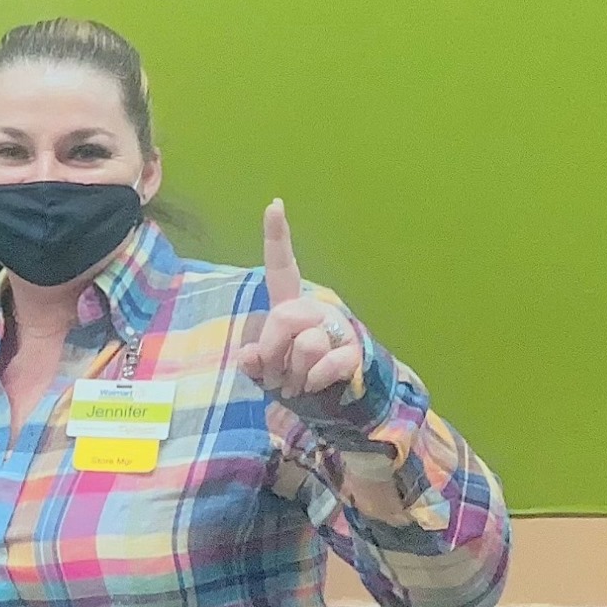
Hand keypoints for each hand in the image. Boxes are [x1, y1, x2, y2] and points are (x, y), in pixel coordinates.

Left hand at [241, 199, 361, 400]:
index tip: (275, 204)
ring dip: (293, 373)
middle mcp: (315, 310)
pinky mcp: (354, 353)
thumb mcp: (265, 372)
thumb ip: (253, 362)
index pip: (281, 267)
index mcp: (289, 306)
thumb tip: (252, 356)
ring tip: (296, 383)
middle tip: (276, 375)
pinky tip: (314, 386)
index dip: (277, 236)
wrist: (336, 402)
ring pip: (306, 344)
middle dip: (273, 351)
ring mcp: (337, 329)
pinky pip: (327, 364)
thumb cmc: (295, 378)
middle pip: (284, 318)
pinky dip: (314, 381)